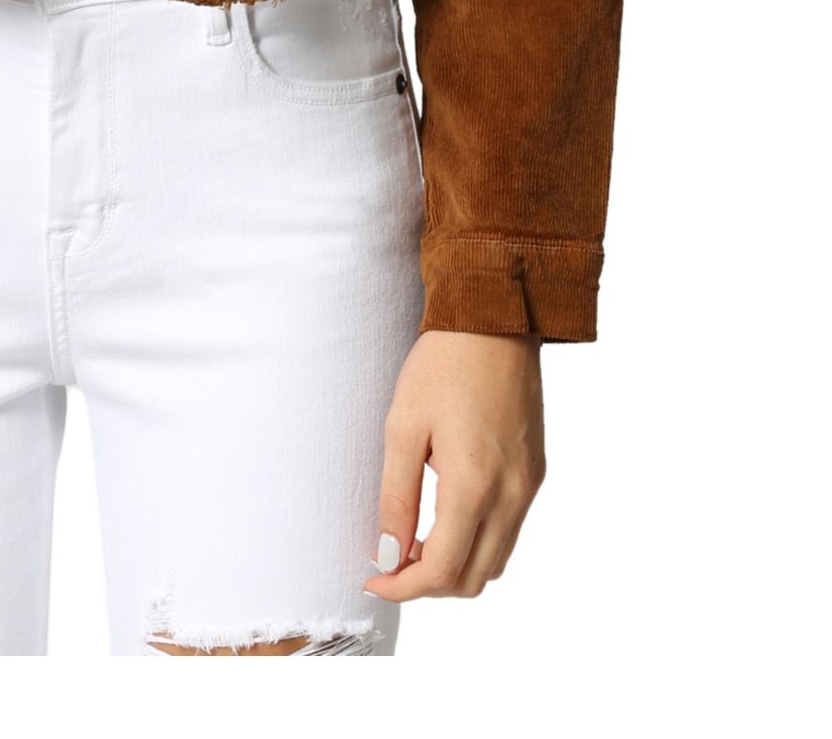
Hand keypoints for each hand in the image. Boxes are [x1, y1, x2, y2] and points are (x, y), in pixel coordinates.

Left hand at [364, 329, 545, 601]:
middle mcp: (511, 495)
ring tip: (413, 541)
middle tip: (390, 561)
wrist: (495, 321)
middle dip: (429, 584)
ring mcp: (529, 486)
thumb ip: (396, 498)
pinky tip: (445, 517)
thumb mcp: (403, 427)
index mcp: (475, 486)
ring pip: (496, 561)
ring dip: (455, 566)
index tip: (374, 579)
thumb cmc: (443, 366)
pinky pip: (509, 531)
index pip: (442, 570)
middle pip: (474, 579)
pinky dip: (477, 542)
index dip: (403, 586)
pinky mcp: (534, 473)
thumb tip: (389, 554)